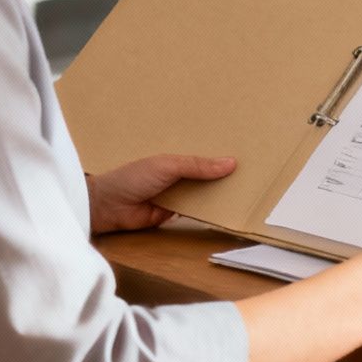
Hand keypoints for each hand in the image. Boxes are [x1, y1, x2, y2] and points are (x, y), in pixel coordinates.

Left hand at [87, 153, 235, 234]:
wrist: (109, 206)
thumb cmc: (132, 177)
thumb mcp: (168, 165)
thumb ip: (197, 166)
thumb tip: (230, 163)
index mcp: (174, 156)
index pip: (203, 152)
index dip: (220, 151)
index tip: (245, 148)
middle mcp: (177, 174)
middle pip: (206, 173)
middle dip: (224, 172)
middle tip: (253, 170)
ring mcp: (177, 194)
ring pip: (204, 192)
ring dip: (219, 192)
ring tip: (248, 188)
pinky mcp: (174, 213)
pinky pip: (197, 211)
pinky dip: (210, 210)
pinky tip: (230, 208)